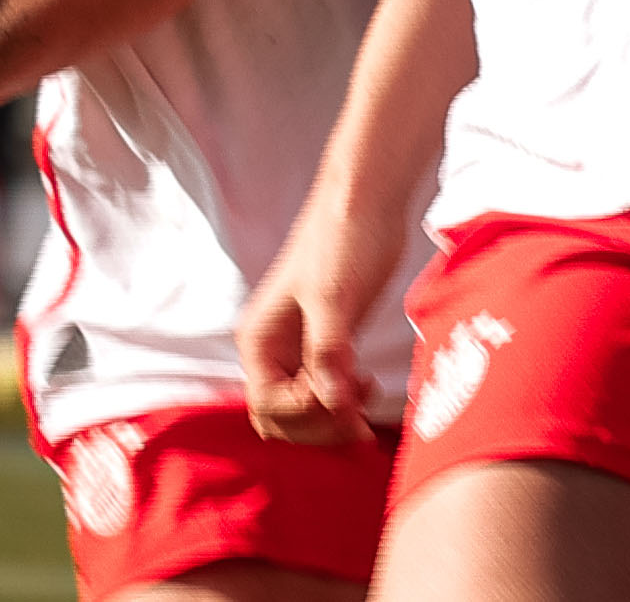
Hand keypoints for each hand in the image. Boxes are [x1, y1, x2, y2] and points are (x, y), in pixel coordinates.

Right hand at [239, 202, 400, 445]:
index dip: (304, 414)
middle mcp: (273, 349)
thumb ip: (327, 351)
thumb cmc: (340, 241)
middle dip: (318, 425)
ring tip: (368, 399)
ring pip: (308, 408)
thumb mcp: (331, 297)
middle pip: (283, 417)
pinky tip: (371, 387)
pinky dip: (347, 400)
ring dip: (335, 417)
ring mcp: (300, 348)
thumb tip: (330, 401)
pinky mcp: (330, 343)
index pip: (268, 406)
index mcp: (259, 340)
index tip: (342, 402)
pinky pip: (329, 390)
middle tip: (358, 418)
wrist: (367, 204)